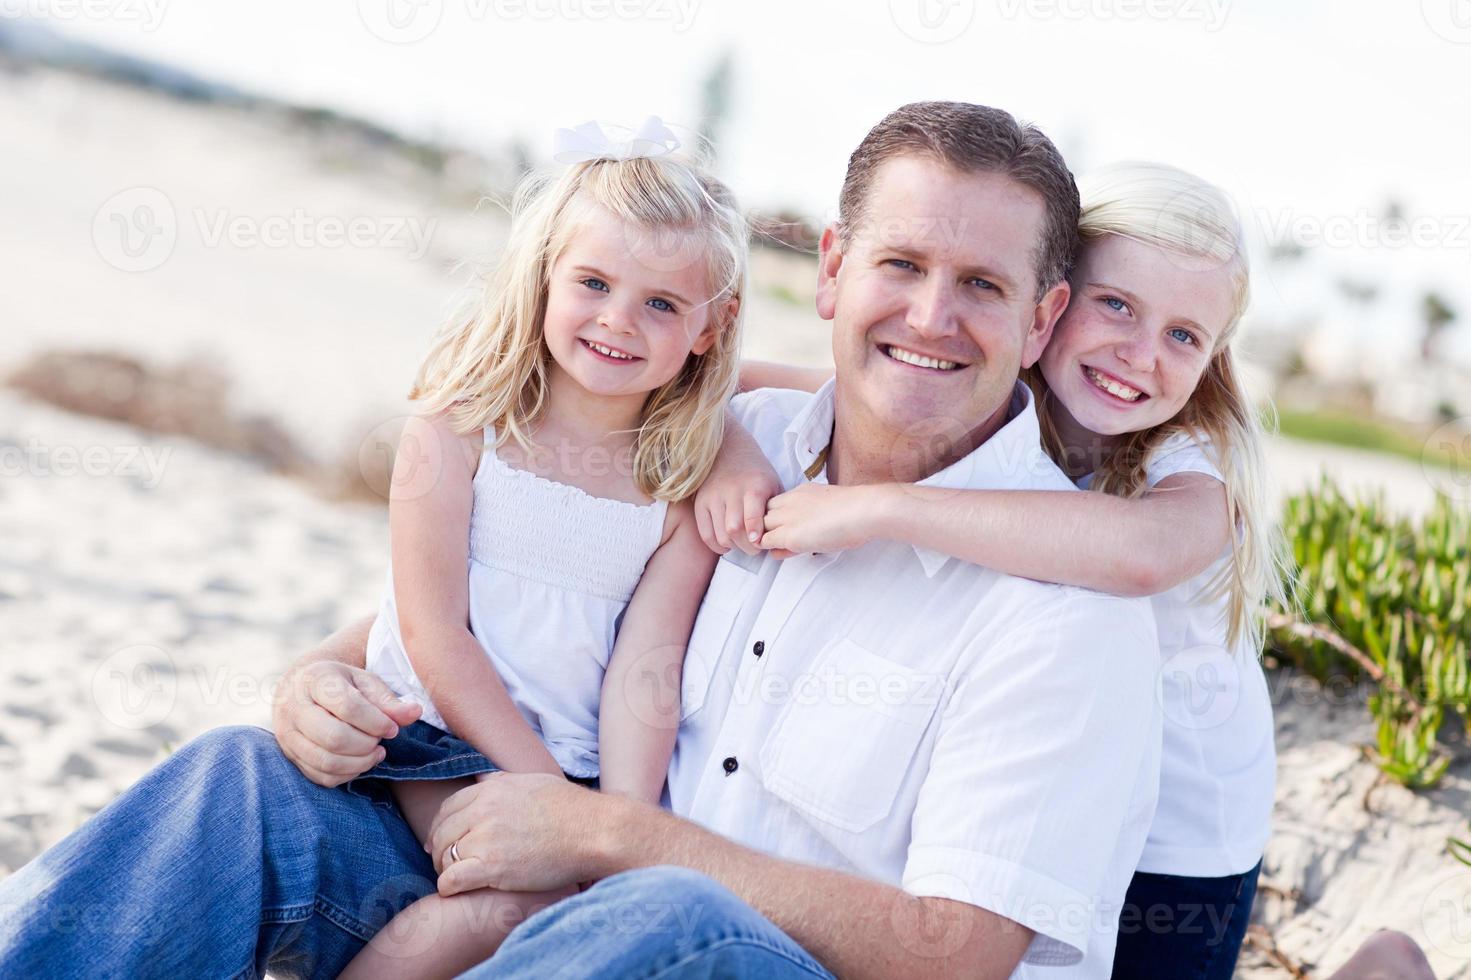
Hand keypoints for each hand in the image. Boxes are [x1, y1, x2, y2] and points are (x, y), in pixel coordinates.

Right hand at [272, 660, 421, 786]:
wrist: (301, 688)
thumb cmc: (340, 683)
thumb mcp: (364, 682)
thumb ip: (388, 700)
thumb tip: (416, 713)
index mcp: (314, 680)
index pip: (347, 706)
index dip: (376, 721)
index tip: (392, 728)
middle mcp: (293, 708)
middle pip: (334, 737)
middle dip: (367, 744)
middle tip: (381, 740)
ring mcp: (287, 736)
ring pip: (326, 762)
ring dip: (360, 763)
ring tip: (376, 752)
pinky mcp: (291, 757)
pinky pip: (321, 777)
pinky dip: (348, 775)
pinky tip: (361, 762)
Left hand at [426, 772, 603, 895]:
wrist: (593, 831)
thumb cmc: (570, 809)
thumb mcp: (532, 782)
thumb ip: (503, 783)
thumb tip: (486, 782)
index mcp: (491, 789)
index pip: (448, 807)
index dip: (440, 826)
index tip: (440, 839)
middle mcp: (484, 810)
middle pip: (441, 832)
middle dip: (438, 849)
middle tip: (443, 861)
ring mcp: (487, 838)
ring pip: (445, 856)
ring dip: (446, 869)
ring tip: (455, 877)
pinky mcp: (493, 867)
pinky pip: (452, 879)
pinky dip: (449, 886)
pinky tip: (455, 890)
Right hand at [694, 429, 782, 556]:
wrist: (730, 450)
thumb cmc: (756, 473)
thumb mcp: (773, 484)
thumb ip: (775, 508)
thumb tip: (778, 536)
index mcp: (754, 486)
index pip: (751, 515)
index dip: (754, 533)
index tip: (758, 542)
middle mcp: (731, 491)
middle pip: (734, 529)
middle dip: (747, 546)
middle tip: (755, 549)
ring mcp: (713, 497)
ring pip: (720, 534)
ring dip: (733, 547)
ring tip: (742, 544)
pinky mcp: (700, 503)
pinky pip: (705, 533)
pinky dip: (716, 545)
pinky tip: (727, 544)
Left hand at [760, 483, 888, 558]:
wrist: (863, 511)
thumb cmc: (857, 511)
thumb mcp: (830, 509)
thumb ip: (814, 517)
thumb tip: (809, 523)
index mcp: (802, 491)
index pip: (777, 502)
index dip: (777, 516)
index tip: (785, 526)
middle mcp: (790, 501)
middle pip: (764, 511)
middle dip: (767, 524)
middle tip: (776, 538)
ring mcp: (787, 517)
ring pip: (761, 525)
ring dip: (766, 536)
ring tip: (777, 546)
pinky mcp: (789, 534)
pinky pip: (765, 541)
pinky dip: (767, 547)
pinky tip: (779, 552)